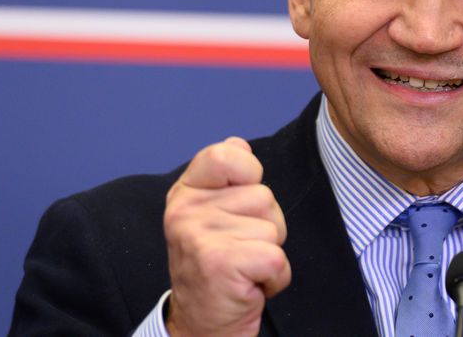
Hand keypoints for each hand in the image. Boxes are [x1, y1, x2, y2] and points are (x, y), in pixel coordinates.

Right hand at [163, 137, 290, 335]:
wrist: (202, 325)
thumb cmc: (217, 267)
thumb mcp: (211, 215)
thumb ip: (225, 177)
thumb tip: (239, 143)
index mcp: (185, 193)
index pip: (227, 154)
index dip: (249, 173)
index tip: (239, 203)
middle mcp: (186, 211)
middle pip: (263, 195)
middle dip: (266, 226)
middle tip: (240, 250)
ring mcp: (200, 237)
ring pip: (273, 227)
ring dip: (270, 253)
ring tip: (244, 268)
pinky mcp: (220, 263)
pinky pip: (276, 257)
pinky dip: (275, 278)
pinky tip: (251, 286)